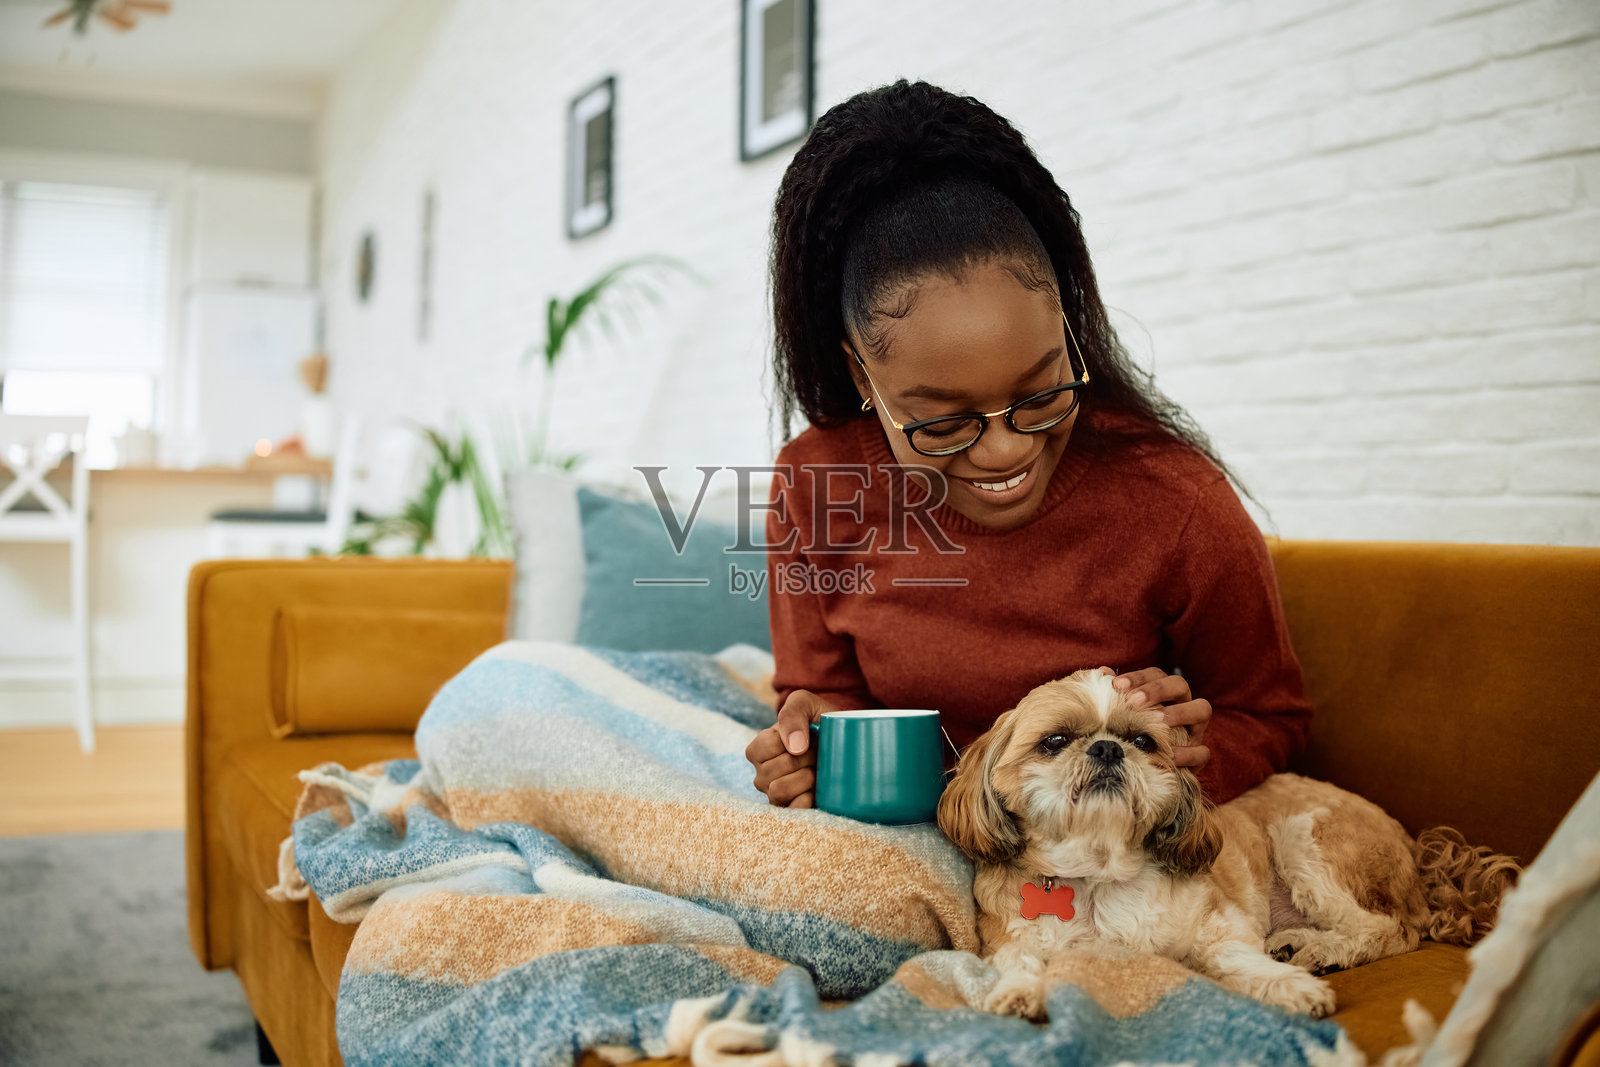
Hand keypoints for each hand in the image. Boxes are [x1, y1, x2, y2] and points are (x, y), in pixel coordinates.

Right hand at [745, 689, 838, 807]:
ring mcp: (775, 794)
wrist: (847, 743)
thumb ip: (793, 713)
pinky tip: (819, 790)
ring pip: (779, 790)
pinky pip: (793, 810)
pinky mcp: (793, 811)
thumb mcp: (806, 704)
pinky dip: (808, 799)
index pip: (764, 746)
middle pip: (774, 770)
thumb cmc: (821, 722)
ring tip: (819, 771)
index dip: (790, 740)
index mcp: (760, 750)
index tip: (806, 737)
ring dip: (806, 779)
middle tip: (817, 754)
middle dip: (803, 759)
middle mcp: (763, 774)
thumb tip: (794, 747)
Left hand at [1099, 666, 1210, 768]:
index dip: (1137, 677)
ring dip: (1180, 713)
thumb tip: (1103, 672)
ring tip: (1158, 722)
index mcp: (1163, 692)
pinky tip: (1169, 756)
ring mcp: (1195, 729)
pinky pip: (1203, 751)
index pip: (1155, 674)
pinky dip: (1188, 753)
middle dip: (1157, 690)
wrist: (1148, 772)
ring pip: (1202, 709)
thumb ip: (1116, 695)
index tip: (1117, 686)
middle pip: (1179, 685)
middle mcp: (1183, 704)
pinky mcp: (1199, 756)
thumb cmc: (1131, 736)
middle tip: (1134, 701)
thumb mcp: (1122, 716)